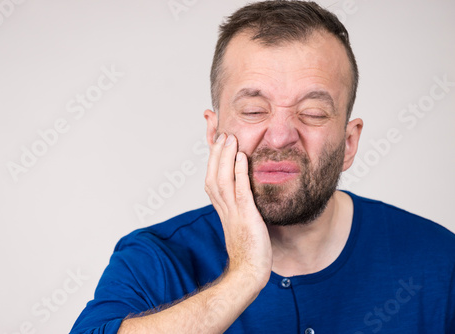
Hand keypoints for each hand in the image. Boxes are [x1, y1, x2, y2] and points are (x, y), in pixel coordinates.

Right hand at [205, 133, 271, 287]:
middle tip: (220, 131)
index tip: (215, 138)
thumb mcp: (241, 222)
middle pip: (213, 174)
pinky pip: (240, 191)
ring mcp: (233, 212)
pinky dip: (239, 173)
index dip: (213, 158)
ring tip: (229, 138)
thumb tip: (243, 194)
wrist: (249, 271)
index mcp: (222, 207)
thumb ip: (239, 206)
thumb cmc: (248, 249)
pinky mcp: (246, 216)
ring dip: (225, 157)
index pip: (213, 177)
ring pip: (223, 179)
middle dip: (215, 152)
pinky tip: (241, 157)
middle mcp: (223, 207)